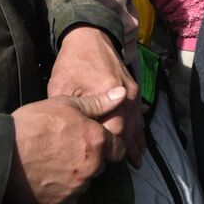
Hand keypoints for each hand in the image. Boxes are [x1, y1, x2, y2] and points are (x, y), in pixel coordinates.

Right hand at [6, 90, 123, 203]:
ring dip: (77, 176)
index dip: (109, 144)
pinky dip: (64, 194)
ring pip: (84, 183)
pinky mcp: (58, 203)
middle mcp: (91, 166)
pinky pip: (70, 202)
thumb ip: (98, 103)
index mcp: (97, 141)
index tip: (97, 142)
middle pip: (100, 166)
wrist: (1, 151)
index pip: (118, 149)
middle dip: (90, 159)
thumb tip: (122, 94)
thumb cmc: (34, 123)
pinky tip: (51, 181)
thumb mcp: (67, 104)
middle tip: (68, 149)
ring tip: (55, 163)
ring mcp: (75, 187)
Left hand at [48, 26, 141, 165]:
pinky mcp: (133, 88)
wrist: (90, 36)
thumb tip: (71, 135)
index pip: (112, 130)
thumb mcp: (62, 87)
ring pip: (136, 122)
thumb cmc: (72, 62)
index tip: (98, 162)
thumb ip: (70, 111)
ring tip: (135, 161)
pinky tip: (140, 141)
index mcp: (108, 93)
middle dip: (122, 149)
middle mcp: (126, 93)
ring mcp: (132, 91)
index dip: (106, 149)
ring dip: (135, 141)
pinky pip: (139, 113)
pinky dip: (139, 128)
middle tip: (117, 167)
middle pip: (127, 129)